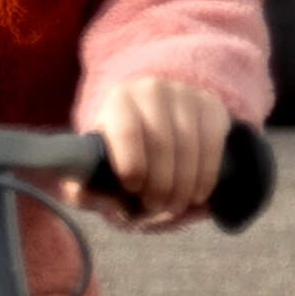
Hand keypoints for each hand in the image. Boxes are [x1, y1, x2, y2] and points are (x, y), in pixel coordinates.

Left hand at [76, 76, 228, 226]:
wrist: (153, 128)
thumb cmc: (119, 155)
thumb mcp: (96, 171)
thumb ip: (82, 186)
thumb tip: (81, 192)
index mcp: (117, 100)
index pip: (127, 131)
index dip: (132, 166)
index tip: (133, 189)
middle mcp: (151, 90)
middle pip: (162, 142)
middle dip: (159, 184)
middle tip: (155, 205)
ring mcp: (185, 95)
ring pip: (189, 146)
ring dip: (183, 184)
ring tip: (172, 205)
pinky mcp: (210, 106)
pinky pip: (212, 144)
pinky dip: (205, 176)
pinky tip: (196, 194)